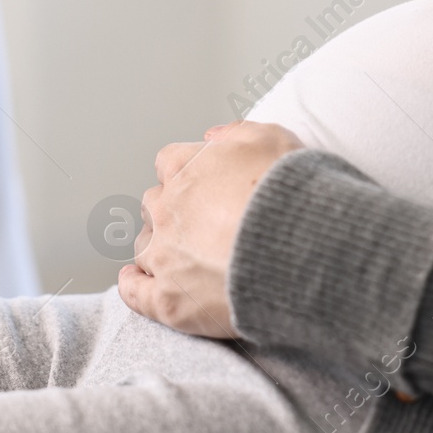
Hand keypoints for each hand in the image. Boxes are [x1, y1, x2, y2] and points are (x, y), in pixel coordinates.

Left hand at [118, 122, 303, 337]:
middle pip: (153, 206)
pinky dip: (133, 286)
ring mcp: (163, 256)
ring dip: (159, 249)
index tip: (202, 186)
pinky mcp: (169, 300)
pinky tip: (135, 282)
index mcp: (183, 168)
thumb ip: (236, 132)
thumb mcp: (272, 138)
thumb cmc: (288, 194)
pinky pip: (135, 293)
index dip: (186, 175)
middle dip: (172, 213)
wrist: (299, 249)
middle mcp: (165, 209)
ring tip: (183, 259)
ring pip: (144, 248)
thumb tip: (212, 136)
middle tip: (202, 225)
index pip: (168, 163)